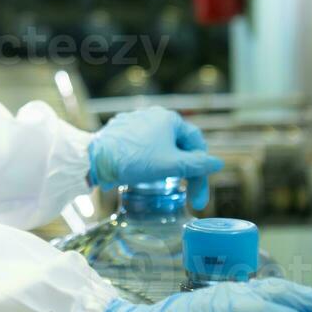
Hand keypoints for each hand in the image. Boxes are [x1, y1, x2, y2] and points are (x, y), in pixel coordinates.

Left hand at [88, 107, 222, 209]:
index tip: (198, 194)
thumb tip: (217, 163)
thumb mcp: (171, 165)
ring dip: (168, 167)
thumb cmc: (134, 160)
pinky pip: (143, 147)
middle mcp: (153, 115)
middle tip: (187, 197)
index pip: (196, 142)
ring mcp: (135, 123)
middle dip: (185, 171)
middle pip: (179, 146)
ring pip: (161, 147)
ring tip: (165, 186)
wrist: (94, 159)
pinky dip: (149, 162)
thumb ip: (197, 165)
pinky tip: (144, 174)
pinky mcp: (121, 133)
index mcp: (169, 118)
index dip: (202, 169)